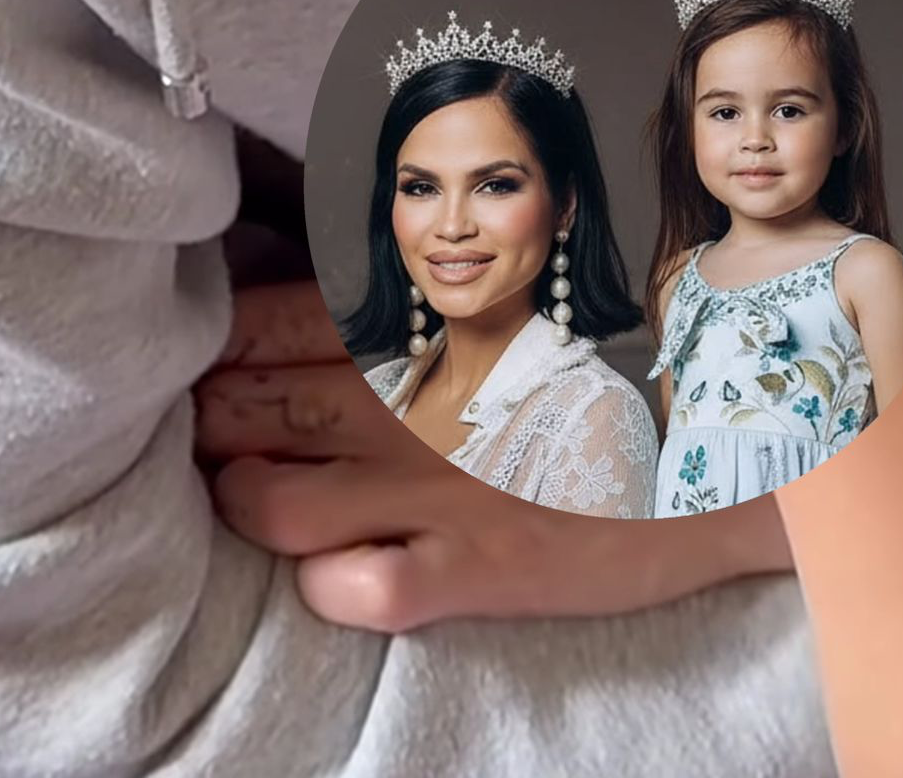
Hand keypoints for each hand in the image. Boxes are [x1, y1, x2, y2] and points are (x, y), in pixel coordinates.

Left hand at [196, 283, 791, 632]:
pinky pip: (359, 589)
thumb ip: (408, 319)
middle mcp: (405, 403)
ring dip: (240, 505)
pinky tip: (331, 575)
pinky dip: (324, 586)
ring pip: (274, 503)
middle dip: (202, 425)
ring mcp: (432, 490)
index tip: (188, 363)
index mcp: (411, 333)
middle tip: (191, 435)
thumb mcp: (497, 324)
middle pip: (248, 410)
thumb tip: (310, 313)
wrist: (714, 453)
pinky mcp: (471, 568)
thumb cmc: (596, 382)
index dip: (209, 349)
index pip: (264, 324)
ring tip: (246, 502)